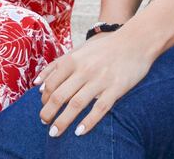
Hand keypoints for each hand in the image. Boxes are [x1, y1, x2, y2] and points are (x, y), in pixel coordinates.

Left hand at [35, 29, 154, 136]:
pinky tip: (80, 132)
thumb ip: (57, 65)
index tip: (44, 108)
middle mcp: (84, 70)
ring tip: (55, 133)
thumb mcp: (78, 50)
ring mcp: (100, 79)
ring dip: (63, 121)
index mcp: (73, 60)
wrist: (136, 41)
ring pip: (76, 104)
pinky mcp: (116, 88)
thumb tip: (37, 85)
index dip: (44, 99)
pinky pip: (100, 109)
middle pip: (59, 96)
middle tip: (45, 123)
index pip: (51, 84)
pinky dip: (88, 122)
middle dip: (48, 113)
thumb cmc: (104, 47)